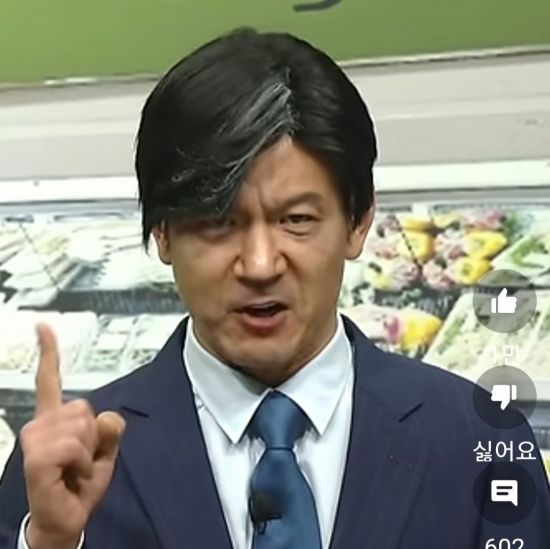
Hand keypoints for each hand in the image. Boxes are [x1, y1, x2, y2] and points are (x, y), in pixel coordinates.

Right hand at [20, 323, 125, 548]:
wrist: (68, 517)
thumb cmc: (81, 482)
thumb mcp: (106, 452)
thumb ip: (111, 430)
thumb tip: (106, 416)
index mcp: (56, 418)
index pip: (50, 380)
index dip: (49, 352)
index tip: (43, 326)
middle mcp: (40, 424)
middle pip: (84, 406)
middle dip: (94, 435)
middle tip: (83, 459)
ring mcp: (35, 440)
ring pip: (82, 424)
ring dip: (90, 451)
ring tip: (76, 468)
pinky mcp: (36, 458)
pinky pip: (74, 444)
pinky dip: (84, 461)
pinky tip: (72, 473)